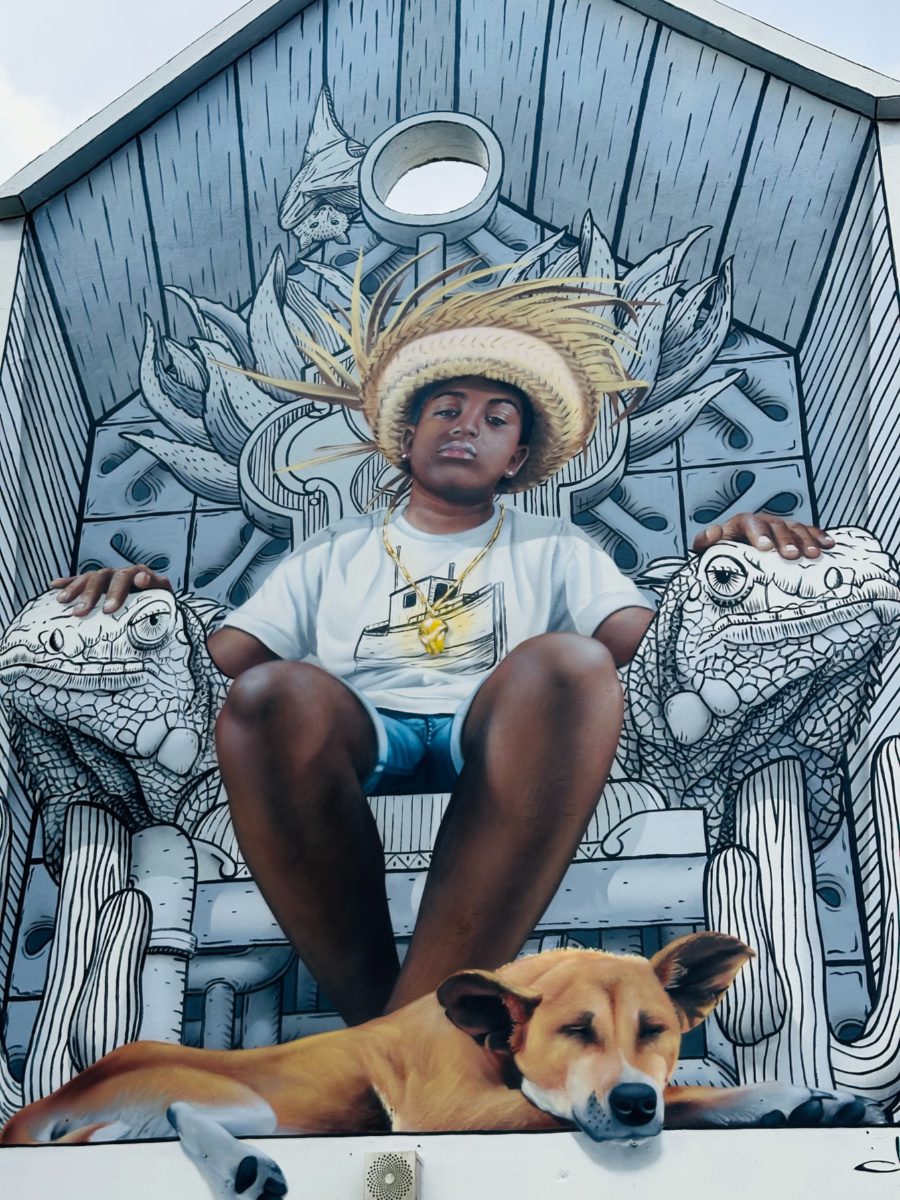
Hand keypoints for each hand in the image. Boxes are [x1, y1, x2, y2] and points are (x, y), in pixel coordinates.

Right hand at [50, 566, 173, 616]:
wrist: (157, 605)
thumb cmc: (160, 610)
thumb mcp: (166, 606)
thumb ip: (164, 605)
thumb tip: (150, 602)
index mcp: (145, 577)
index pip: (138, 575)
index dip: (130, 584)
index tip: (124, 596)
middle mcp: (126, 573)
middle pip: (109, 577)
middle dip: (95, 594)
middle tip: (84, 612)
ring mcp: (111, 576)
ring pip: (92, 577)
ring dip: (77, 588)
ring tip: (64, 602)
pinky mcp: (99, 582)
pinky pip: (80, 579)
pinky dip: (68, 582)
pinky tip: (54, 586)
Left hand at [692, 514, 834, 559]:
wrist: (735, 555)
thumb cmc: (722, 552)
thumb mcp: (709, 548)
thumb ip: (704, 541)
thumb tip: (712, 533)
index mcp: (742, 523)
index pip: (750, 523)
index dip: (759, 534)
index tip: (765, 548)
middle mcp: (764, 522)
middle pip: (777, 526)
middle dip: (785, 540)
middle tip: (792, 555)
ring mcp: (781, 527)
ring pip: (795, 528)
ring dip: (806, 540)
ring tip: (813, 555)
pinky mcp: (794, 535)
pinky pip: (809, 532)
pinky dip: (819, 537)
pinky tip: (829, 545)